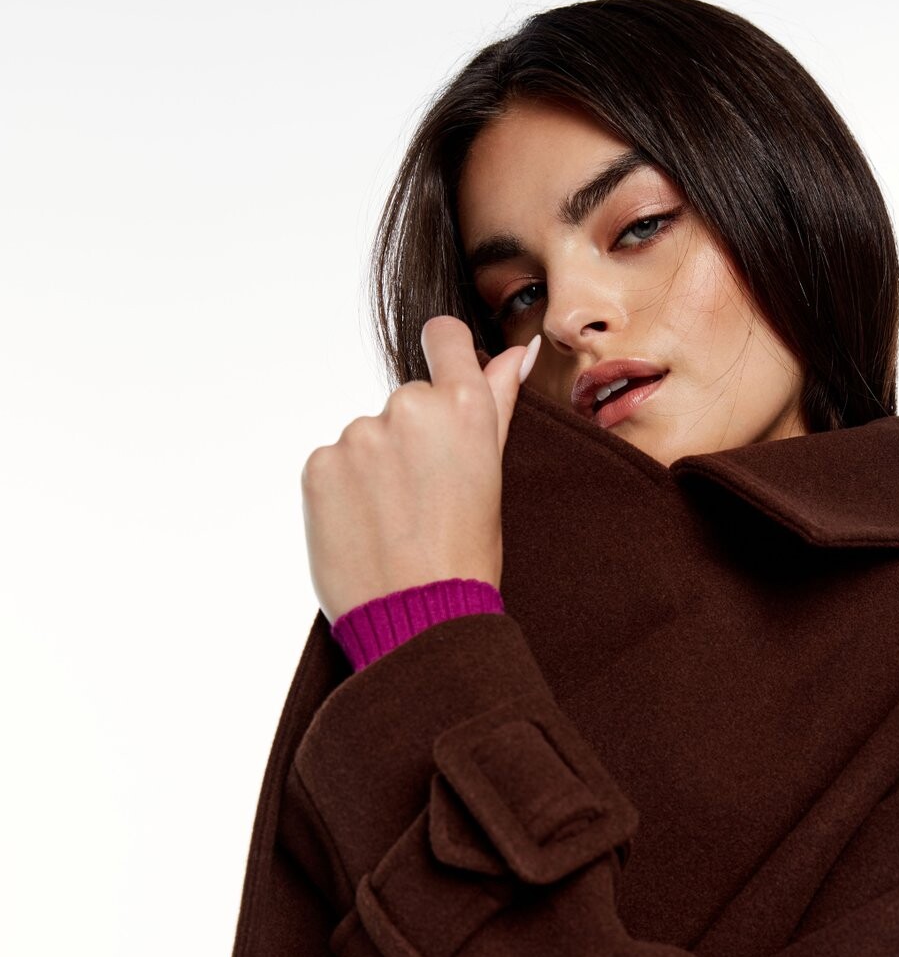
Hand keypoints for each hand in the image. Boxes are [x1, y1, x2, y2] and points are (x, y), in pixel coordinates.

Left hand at [301, 318, 540, 623]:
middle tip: (425, 499)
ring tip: (394, 522)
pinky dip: (343, 490)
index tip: (441, 377)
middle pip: (407, 402)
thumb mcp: (491, 475)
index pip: (444, 337)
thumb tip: (520, 352)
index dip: (444, 351)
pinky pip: (333, 463)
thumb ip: (498, 402)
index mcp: (464, 406)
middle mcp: (409, 407)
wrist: (418, 619)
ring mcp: (359, 434)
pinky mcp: (319, 462)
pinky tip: (364, 526)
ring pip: (367, 436)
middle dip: (413, 439)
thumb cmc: (465, 555)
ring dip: (375, 468)